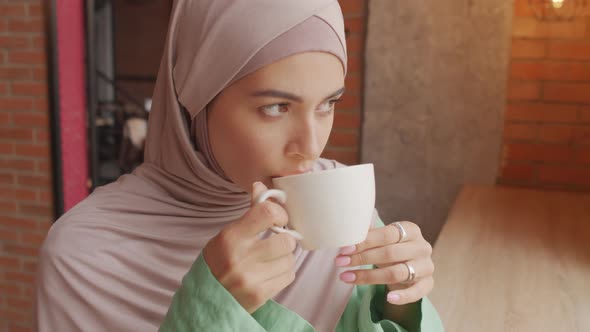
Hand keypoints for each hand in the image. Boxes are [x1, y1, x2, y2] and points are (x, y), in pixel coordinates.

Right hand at [203, 182, 296, 312]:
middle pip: (285, 240)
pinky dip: (284, 273)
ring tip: (270, 260)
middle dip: (285, 240)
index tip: (279, 219)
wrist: (204, 301)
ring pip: (290, 259)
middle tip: (276, 241)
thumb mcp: (227, 235)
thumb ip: (249, 214)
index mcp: (231, 237)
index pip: (267, 213)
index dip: (280, 213)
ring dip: (284, 258)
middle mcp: (241, 257)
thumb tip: (261, 187)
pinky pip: (288, 276)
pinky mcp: (260, 295)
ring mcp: (251, 278)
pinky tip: (270, 273)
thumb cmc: (217, 263)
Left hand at [334, 221, 433, 304]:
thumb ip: (369, 234)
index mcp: (410, 230)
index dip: (365, 242)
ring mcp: (426, 266)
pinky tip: (388, 298)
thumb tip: (347, 231)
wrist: (411, 264)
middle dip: (362, 258)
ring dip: (369, 276)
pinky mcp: (428, 284)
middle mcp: (421, 247)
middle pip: (389, 253)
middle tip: (341, 262)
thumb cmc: (392, 248)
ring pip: (396, 273)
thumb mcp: (383, 238)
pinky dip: (403, 297)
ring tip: (346, 277)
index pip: (387, 234)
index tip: (344, 249)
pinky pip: (416, 292)